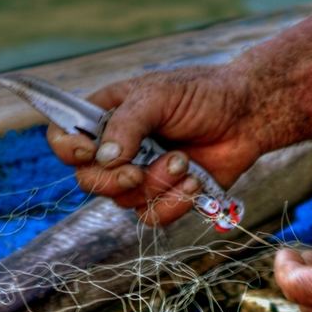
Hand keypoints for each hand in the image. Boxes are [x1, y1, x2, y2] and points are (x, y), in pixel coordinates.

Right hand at [46, 66, 263, 225]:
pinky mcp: (165, 196)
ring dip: (156, 184)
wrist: (248, 116)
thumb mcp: (159, 96)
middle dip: (113, 180)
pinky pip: (152, 216)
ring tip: (184, 161)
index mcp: (105, 116)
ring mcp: (140, 174)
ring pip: (123, 200)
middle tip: (138, 171)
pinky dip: (173, 202)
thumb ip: (128, 123)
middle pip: (88, 180)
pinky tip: (194, 180)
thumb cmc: (203, 94)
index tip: (87, 151)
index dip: (66, 149)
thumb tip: (106, 158)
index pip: (63, 138)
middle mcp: (117, 148)